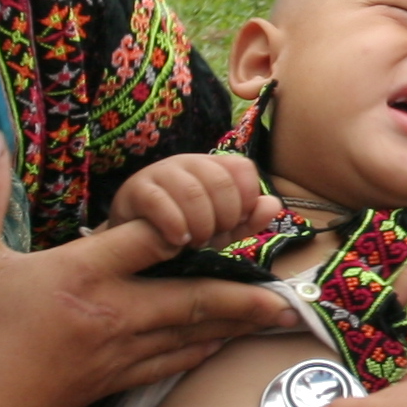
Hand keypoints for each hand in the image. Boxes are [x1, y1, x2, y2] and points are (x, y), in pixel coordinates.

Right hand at [0, 133, 293, 406]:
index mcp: (82, 276)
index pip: (151, 238)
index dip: (193, 220)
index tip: (236, 208)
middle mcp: (114, 315)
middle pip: (194, 296)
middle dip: (247, 290)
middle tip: (292, 286)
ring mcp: (117, 355)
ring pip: (192, 333)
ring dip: (237, 322)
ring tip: (279, 314)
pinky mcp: (110, 385)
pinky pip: (170, 365)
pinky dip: (201, 352)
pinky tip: (219, 348)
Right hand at [103, 150, 277, 256]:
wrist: (133, 243)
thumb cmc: (182, 232)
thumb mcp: (220, 230)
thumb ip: (247, 220)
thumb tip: (273, 204)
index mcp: (213, 167)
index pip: (242, 169)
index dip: (245, 200)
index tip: (236, 224)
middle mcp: (188, 163)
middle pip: (220, 181)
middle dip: (223, 217)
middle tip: (212, 238)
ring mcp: (160, 172)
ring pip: (193, 191)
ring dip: (199, 224)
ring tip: (194, 243)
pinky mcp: (136, 190)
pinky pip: (161, 202)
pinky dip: (174, 226)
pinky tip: (177, 242)